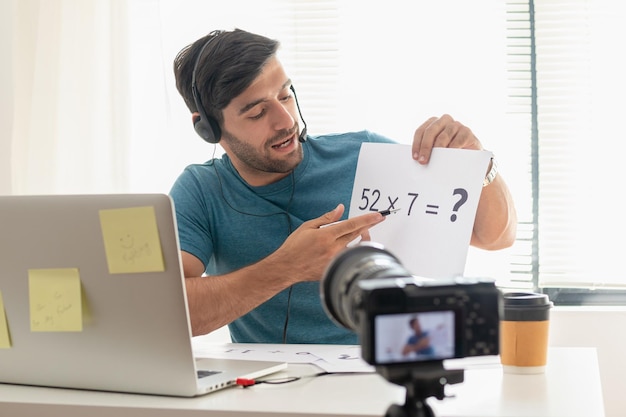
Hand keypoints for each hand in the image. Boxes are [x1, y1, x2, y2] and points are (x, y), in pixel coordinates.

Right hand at [269, 204, 384, 282]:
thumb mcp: (308, 226)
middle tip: (379, 218)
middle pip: (357, 234)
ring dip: (361, 238)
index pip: (351, 225)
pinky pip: (346, 257)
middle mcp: (332, 248)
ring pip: (354, 247)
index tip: (378, 215)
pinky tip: (349, 246)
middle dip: (369, 225)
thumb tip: (340, 209)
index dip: (367, 219)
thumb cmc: (295, 246)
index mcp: (326, 235)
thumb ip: (327, 218)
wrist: (287, 267)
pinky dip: (350, 250)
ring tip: (365, 232)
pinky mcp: (333, 268)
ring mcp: (334, 260)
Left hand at [412, 114, 483, 163]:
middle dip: (425, 147)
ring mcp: (456, 124)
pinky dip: (452, 149)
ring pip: (443, 136)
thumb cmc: (449, 151)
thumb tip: (418, 159)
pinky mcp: (467, 131)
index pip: (421, 131)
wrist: (469, 155)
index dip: (416, 144)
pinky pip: (458, 140)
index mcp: (433, 123)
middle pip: (430, 131)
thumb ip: (428, 150)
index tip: (415, 158)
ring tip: (435, 161)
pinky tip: (449, 157)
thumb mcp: (436, 149)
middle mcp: (444, 120)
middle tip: (423, 161)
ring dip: (438, 149)